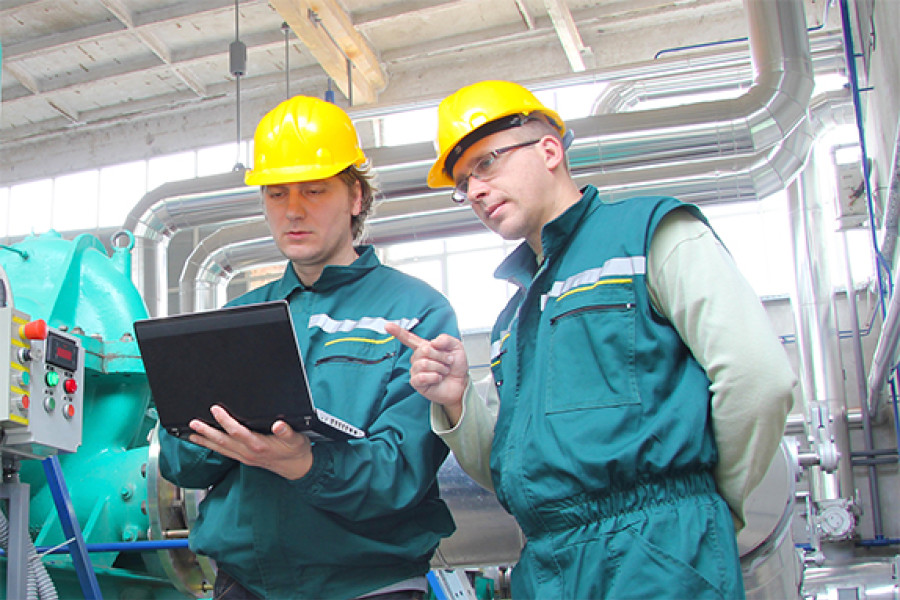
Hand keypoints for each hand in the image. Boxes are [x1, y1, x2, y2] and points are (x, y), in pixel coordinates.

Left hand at [188, 405, 313, 479]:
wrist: (297, 467)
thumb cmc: (296, 451)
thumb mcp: (296, 439)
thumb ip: (287, 432)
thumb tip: (279, 424)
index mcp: (259, 445)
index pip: (238, 432)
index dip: (225, 421)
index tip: (215, 410)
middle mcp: (249, 453)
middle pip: (223, 442)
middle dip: (207, 432)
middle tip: (193, 424)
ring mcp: (245, 457)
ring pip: (221, 449)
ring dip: (206, 441)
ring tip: (191, 434)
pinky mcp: (244, 459)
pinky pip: (225, 453)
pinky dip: (213, 447)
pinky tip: (206, 443)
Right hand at [385, 323, 467, 424]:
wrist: (461, 384)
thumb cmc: (456, 366)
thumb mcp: (456, 346)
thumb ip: (445, 339)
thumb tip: (433, 342)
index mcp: (425, 347)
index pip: (408, 338)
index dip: (398, 332)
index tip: (387, 326)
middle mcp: (418, 358)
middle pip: (424, 350)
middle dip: (440, 355)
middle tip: (448, 361)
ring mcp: (416, 371)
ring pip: (424, 363)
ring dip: (439, 367)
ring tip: (444, 371)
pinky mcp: (417, 383)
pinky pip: (421, 377)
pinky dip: (434, 377)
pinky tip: (438, 378)